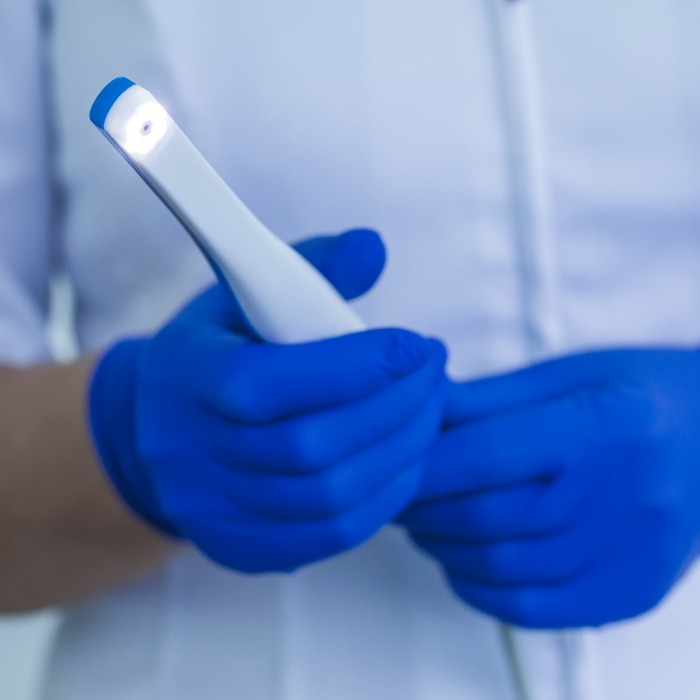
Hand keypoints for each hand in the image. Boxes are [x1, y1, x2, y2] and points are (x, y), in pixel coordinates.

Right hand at [90, 229, 446, 572]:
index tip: (416, 345)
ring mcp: (217, 511)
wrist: (156, 429)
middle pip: (312, 447)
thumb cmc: (216, 351)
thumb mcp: (245, 294)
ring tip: (430, 411)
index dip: (357, 366)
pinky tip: (406, 459)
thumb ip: (312, 267)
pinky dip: (384, 497)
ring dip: (400, 453)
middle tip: (434, 374)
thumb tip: (374, 248)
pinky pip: (331, 535)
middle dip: (395, 407)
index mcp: (190, 378)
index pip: (273, 382)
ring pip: (330, 497)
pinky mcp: (243, 547)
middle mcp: (194, 454)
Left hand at [399, 348, 699, 627]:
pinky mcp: (630, 593)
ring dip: (442, 547)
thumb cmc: (642, 393)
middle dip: (421, 507)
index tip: (393, 461)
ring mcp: (629, 555)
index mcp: (600, 427)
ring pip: (500, 567)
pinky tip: (463, 562)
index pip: (483, 456)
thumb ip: (489, 398)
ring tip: (425, 522)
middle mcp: (620, 497)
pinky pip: (533, 609)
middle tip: (399, 493)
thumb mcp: (568, 374)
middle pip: (484, 516)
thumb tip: (419, 410)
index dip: (422, 464)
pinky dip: (480, 589)